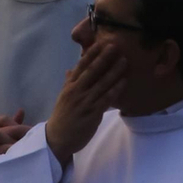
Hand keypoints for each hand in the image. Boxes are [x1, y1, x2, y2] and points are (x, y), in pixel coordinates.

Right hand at [44, 38, 127, 167]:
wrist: (58, 139)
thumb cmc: (62, 117)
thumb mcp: (63, 97)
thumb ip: (69, 82)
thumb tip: (71, 70)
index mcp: (69, 86)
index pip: (81, 66)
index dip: (91, 54)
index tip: (100, 43)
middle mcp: (76, 92)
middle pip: (92, 71)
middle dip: (104, 58)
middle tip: (115, 46)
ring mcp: (85, 103)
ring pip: (102, 84)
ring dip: (114, 71)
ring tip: (124, 61)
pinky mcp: (92, 114)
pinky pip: (106, 99)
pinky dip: (116, 89)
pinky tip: (123, 81)